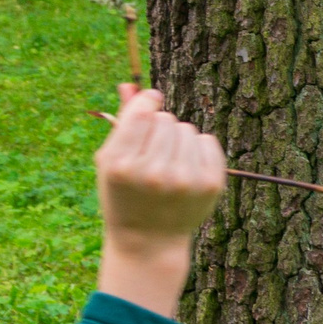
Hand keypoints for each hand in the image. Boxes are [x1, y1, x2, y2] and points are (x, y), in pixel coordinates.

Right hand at [95, 84, 226, 316]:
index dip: (147, 101)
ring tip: (169, 162)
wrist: (149, 240)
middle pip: (166, 120)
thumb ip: (122, 120)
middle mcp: (153, 173)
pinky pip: (209, 141)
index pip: (143, 113)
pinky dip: (199, 148)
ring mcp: (185, 181)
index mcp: (121, 166)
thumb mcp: (111, 160)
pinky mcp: (211, 185)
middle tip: (153, 151)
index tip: (151, 101)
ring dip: (179, 139)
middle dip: (160, 127)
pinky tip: (187, 167)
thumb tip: (131, 82)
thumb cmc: (124, 195)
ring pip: (188, 129)